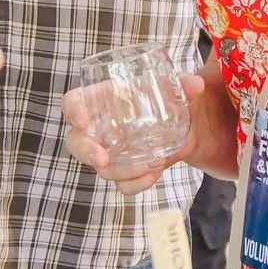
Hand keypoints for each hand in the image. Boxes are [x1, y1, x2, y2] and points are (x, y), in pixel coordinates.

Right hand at [63, 58, 236, 192]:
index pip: (74, 102)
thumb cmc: (167, 98)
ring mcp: (111, 152)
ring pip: (102, 169)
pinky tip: (155, 174)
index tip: (81, 120)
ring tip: (152, 163)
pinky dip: (138, 183)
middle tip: (101, 159)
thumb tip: (195, 84)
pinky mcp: (126, 170)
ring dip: (123, 170)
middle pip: (76, 142)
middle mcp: (100, 128)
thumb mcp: (175, 88)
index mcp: (102, 100)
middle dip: (85, 152)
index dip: (72, 110)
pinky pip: (123, 185)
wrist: (187, 124)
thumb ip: (182, 84)